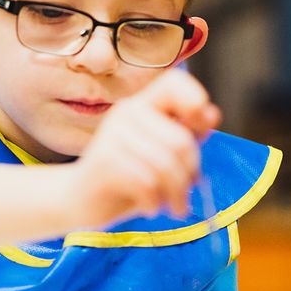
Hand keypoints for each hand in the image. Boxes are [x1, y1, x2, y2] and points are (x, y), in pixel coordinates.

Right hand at [71, 69, 220, 226]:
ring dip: (176, 194)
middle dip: (190, 174)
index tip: (201, 129)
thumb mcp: (159, 153)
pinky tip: (150, 208)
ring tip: (174, 206)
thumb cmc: (125, 176)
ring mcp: (111, 137)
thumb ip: (185, 133)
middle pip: (179, 141)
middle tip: (186, 191)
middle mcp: (124, 114)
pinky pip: (147, 183)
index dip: (194, 101)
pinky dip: (155, 203)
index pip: (173, 83)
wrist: (78, 200)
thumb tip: (212, 115)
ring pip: (165, 166)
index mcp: (140, 105)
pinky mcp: (103, 163)